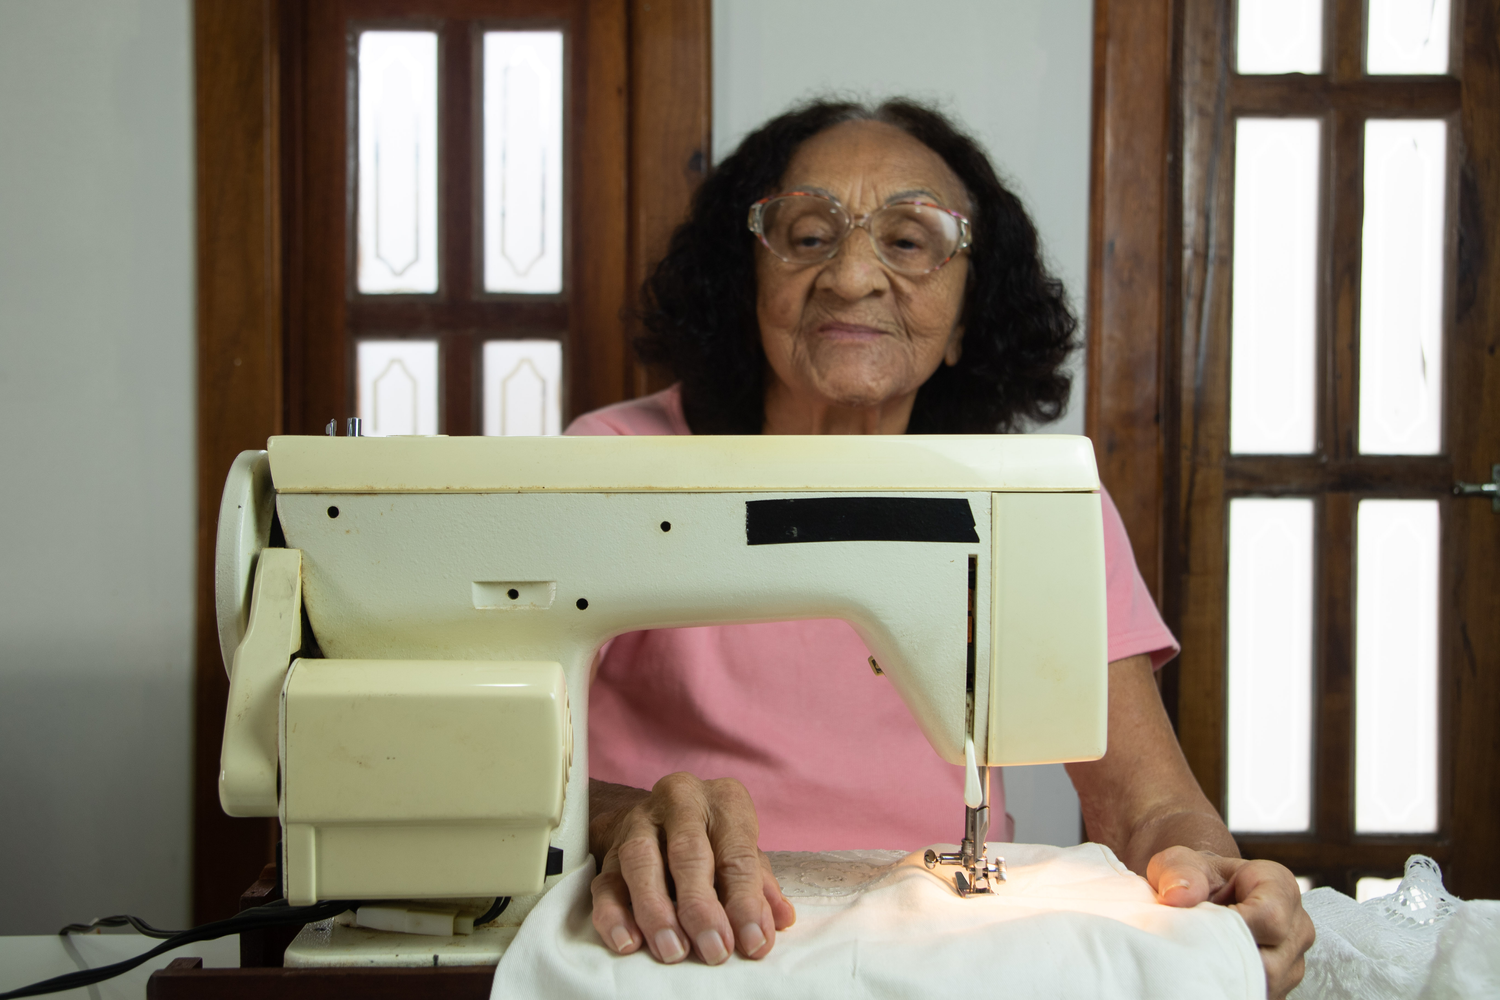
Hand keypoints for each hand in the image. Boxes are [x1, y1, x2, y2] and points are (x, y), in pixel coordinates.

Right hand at [588, 773, 795, 964]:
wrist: (659, 816)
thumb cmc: (713, 840)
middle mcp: (679, 802)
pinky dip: (613, 915)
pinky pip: (605, 882)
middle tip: (714, 949)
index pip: (737, 854)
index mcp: (723, 800)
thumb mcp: (743, 854)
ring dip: (656, 911)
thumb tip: (777, 921)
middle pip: (688, 853)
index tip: (753, 941)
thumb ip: (759, 887)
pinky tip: (628, 941)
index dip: (746, 902)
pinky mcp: (608, 851)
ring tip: (673, 950)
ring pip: (640, 862)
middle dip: (701, 907)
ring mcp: (639, 823)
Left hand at [1148, 846, 1314, 999]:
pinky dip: (1231, 986)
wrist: (1199, 893)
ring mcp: (1293, 958)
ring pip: (1267, 985)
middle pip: (1271, 960)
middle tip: (1196, 944)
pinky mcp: (1282, 984)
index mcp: (1279, 885)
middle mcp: (1296, 924)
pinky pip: (1260, 994)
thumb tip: (1178, 896)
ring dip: (1228, 975)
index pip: (1270, 916)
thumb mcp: (1180, 863)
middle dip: (1227, 956)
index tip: (1202, 923)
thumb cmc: (1194, 875)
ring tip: (1203, 954)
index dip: (1234, 925)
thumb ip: (1180, 873)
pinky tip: (1212, 970)